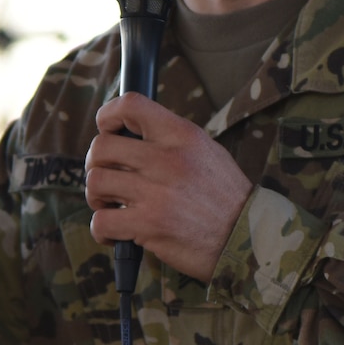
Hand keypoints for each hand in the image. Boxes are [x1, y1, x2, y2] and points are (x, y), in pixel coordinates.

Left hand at [85, 94, 251, 281]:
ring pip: (96, 183)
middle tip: (108, 179)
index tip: (108, 130)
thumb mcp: (208, 152)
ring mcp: (156, 193)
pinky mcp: (149, 225)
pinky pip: (101, 221)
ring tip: (112, 207)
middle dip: (96, 164)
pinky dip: (102, 231)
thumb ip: (172, 140)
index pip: (131, 105)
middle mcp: (167, 160)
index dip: (108, 115)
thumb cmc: (226, 198)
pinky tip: (117, 234)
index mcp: (183, 136)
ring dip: (97, 198)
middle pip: (101, 147)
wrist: (247, 239)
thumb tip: (132, 133)